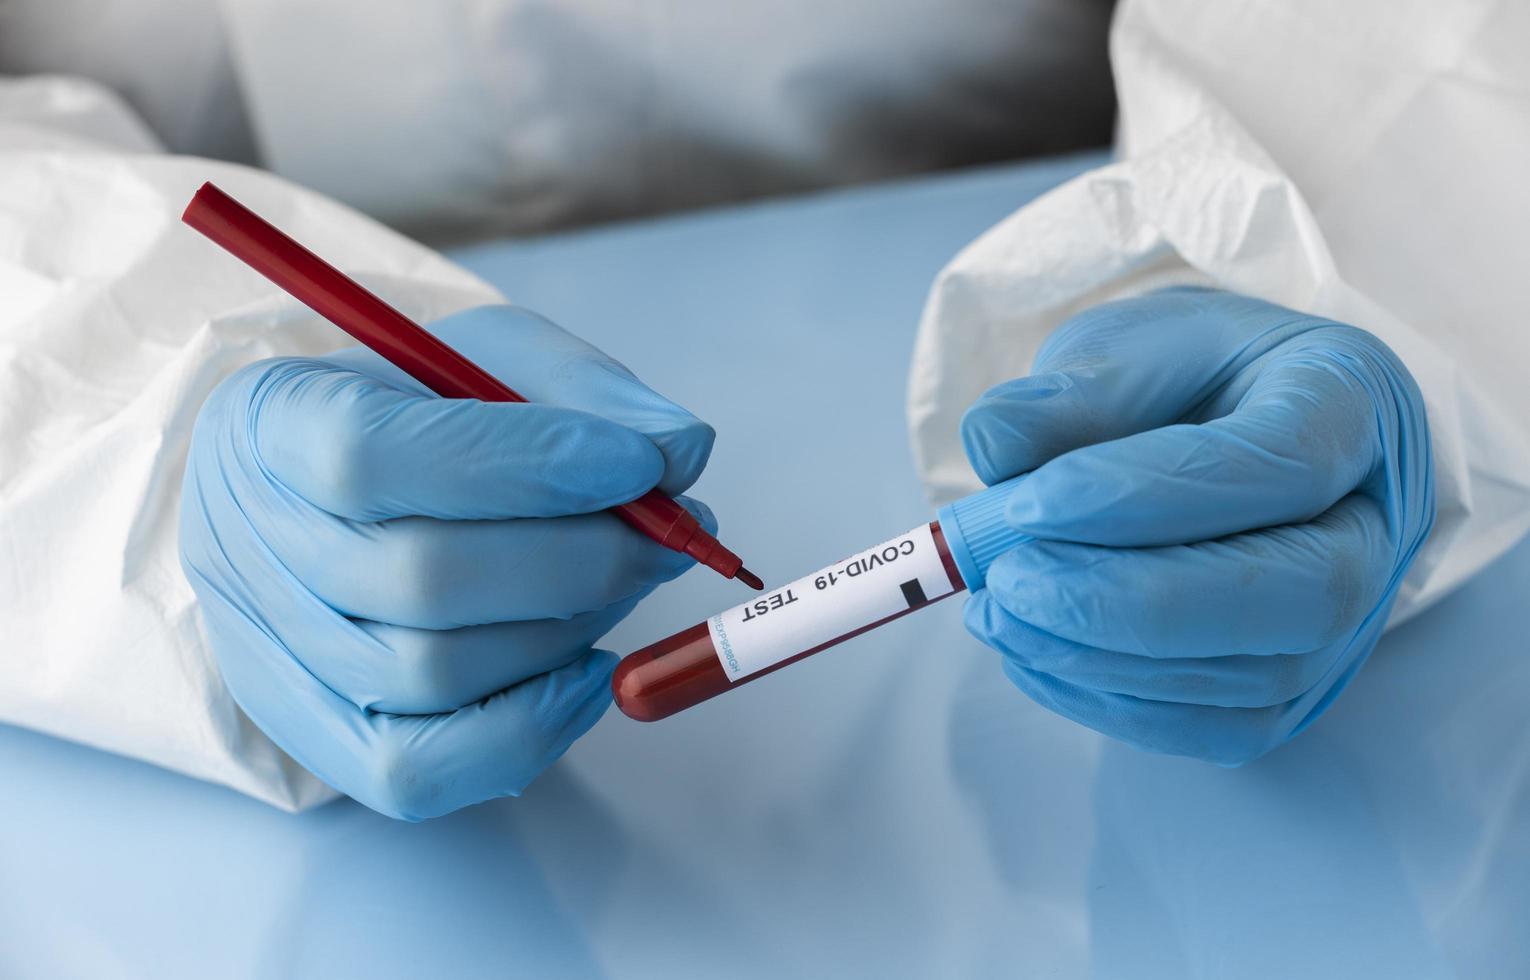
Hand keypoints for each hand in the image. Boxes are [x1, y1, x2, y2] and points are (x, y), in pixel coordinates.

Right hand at [180, 305, 713, 817]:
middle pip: (421, 580)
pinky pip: (416, 772)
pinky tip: (587, 672)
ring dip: (567, 630)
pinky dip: (527, 730)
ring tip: (623, 579)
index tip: (638, 463)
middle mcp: (248, 543)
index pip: (375, 455)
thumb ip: (586, 389)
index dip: (523, 464)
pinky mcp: (312, 731)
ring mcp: (271, 652)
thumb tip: (681, 452)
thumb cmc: (414, 408)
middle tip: (671, 536)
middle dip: (582, 559)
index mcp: (271, 421)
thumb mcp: (490, 356)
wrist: (323, 482)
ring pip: (435, 674)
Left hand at [959, 287, 1433, 763]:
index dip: (1147, 495)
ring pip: (1256, 676)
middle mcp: (1379, 520)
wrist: (1221, 423)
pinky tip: (1031, 652)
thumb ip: (1071, 390)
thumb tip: (995, 443)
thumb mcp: (1126, 346)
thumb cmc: (1182, 377)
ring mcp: (1353, 618)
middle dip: (1134, 601)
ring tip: (999, 610)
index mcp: (1350, 400)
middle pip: (1301, 593)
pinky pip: (1220, 727)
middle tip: (1009, 578)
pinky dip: (1114, 703)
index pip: (1280, 464)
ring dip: (1105, 658)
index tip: (1027, 504)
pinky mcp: (1300, 686)